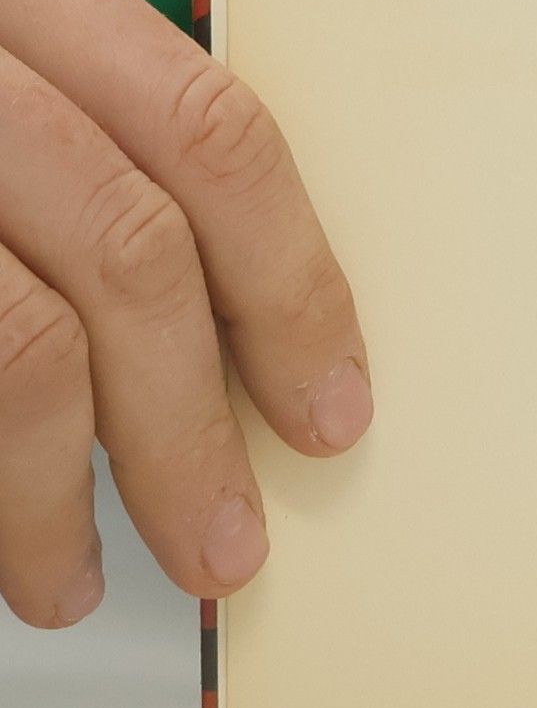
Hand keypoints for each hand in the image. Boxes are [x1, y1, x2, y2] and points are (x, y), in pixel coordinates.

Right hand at [0, 0, 370, 626]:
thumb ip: (77, 144)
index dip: (292, 281)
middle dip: (190, 425)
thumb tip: (228, 333)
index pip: (205, 126)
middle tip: (226, 548)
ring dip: (51, 493)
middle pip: (123, 246)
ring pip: (12, 340)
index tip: (333, 406)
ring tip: (71, 581)